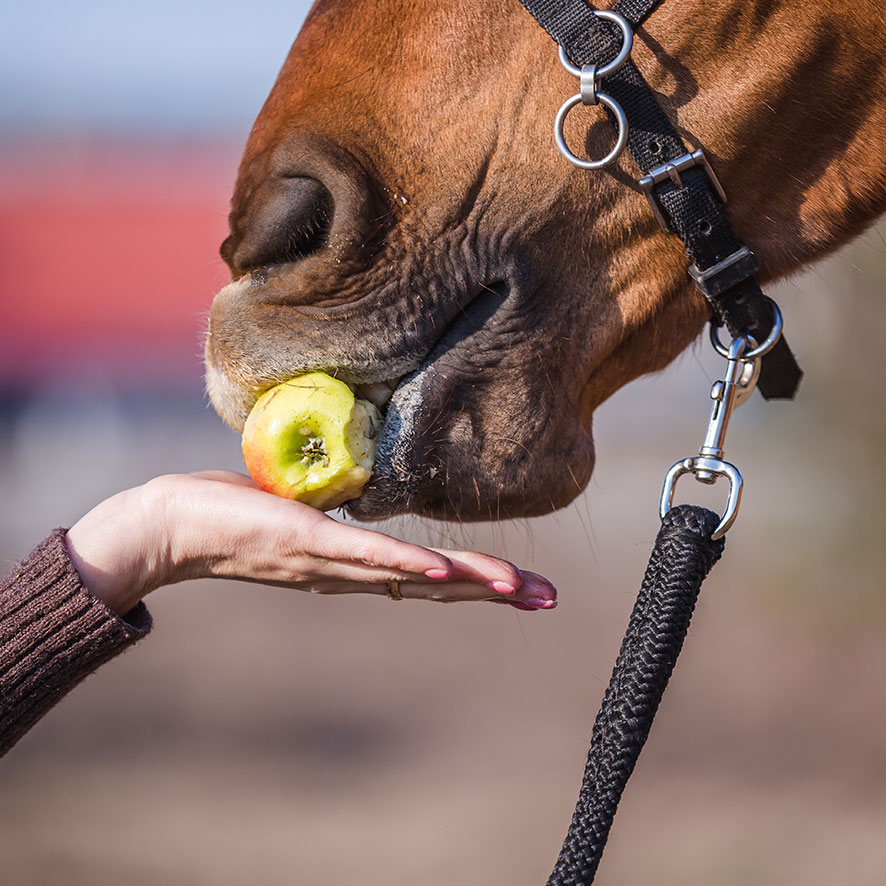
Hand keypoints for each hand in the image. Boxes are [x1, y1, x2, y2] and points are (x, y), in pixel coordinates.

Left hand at [65, 471, 556, 616]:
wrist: (175, 527)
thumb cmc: (238, 513)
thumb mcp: (303, 512)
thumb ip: (339, 512)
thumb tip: (362, 490)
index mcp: (354, 567)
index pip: (428, 577)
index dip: (478, 583)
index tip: (525, 587)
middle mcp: (350, 575)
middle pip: (434, 585)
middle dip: (493, 591)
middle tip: (546, 598)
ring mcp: (331, 563)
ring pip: (411, 575)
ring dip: (466, 581)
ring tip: (515, 587)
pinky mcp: (307, 542)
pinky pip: (364, 556)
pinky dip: (405, 565)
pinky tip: (442, 568)